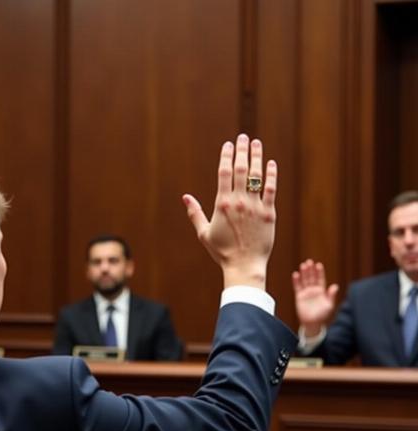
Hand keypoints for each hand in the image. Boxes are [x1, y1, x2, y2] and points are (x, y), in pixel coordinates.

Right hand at [182, 134, 276, 288]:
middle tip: (243, 137)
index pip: (224, 173)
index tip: (228, 144)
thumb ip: (195, 213)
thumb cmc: (222, 252)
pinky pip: (272, 189)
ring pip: (257, 176)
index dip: (226, 156)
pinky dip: (271, 175)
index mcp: (222, 204)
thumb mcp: (204, 233)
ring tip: (256, 144)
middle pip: (241, 169)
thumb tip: (185, 197)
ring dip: (257, 157)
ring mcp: (255, 207)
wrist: (244, 266)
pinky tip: (270, 164)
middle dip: (242, 150)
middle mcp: (239, 202)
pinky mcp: (269, 214)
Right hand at [292, 259, 338, 333]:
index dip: (319, 272)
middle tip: (309, 262)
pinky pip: (297, 287)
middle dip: (310, 270)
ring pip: (304, 280)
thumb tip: (335, 286)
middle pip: (311, 277)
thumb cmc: (322, 315)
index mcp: (321, 291)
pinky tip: (295, 274)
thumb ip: (331, 295)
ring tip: (303, 265)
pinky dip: (296, 281)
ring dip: (304, 273)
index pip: (320, 279)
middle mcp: (313, 290)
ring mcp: (306, 293)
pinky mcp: (299, 296)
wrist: (312, 323)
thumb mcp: (329, 305)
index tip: (318, 265)